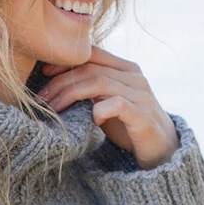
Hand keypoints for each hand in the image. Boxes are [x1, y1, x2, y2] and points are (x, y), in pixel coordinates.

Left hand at [38, 45, 178, 169]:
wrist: (162, 150)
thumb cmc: (129, 125)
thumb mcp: (108, 101)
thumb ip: (91, 89)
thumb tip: (54, 82)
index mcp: (126, 69)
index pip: (92, 54)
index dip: (65, 61)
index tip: (43, 73)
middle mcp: (134, 77)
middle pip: (90, 69)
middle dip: (61, 82)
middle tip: (41, 98)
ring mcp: (140, 95)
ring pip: (99, 84)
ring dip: (70, 95)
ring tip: (53, 109)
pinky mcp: (143, 115)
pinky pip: (117, 105)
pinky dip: (98, 110)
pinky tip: (90, 121)